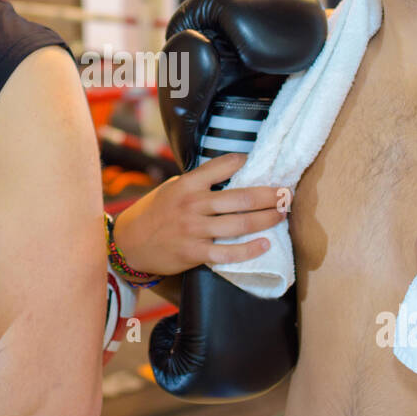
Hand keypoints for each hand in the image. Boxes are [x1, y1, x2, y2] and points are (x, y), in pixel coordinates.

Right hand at [112, 151, 285, 275]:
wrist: (130, 243)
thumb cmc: (154, 213)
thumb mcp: (172, 188)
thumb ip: (198, 182)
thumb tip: (230, 173)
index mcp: (188, 184)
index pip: (223, 166)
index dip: (246, 162)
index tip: (266, 164)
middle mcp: (193, 205)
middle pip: (242, 198)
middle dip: (269, 196)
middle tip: (286, 194)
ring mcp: (195, 230)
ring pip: (240, 224)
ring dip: (267, 220)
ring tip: (282, 215)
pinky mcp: (195, 253)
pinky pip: (228, 253)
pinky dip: (250, 250)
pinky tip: (265, 245)